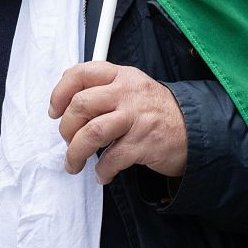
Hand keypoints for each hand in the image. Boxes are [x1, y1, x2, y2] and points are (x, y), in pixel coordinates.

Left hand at [48, 61, 186, 185]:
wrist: (193, 128)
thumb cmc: (155, 109)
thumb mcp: (131, 86)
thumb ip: (104, 87)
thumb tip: (68, 100)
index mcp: (120, 75)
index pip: (80, 74)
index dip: (60, 93)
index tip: (54, 111)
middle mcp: (126, 92)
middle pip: (81, 105)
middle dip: (66, 128)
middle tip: (68, 141)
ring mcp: (135, 117)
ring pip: (92, 132)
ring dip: (75, 153)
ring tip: (74, 163)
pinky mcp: (144, 142)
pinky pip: (112, 159)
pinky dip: (102, 170)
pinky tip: (102, 174)